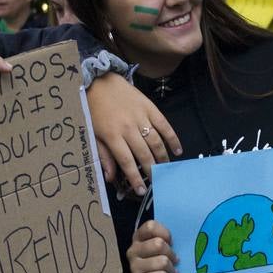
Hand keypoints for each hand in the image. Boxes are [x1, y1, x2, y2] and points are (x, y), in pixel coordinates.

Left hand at [86, 73, 181, 195]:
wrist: (100, 82)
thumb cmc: (95, 111)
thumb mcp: (94, 135)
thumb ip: (104, 156)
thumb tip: (110, 178)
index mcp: (112, 135)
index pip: (126, 161)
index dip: (135, 177)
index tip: (142, 190)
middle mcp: (128, 127)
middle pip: (144, 153)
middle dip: (152, 170)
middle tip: (157, 181)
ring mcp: (141, 117)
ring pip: (156, 141)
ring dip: (163, 157)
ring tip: (166, 168)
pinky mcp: (150, 108)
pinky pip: (164, 125)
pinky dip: (173, 138)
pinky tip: (178, 150)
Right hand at [129, 220, 177, 272]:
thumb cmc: (166, 264)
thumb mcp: (167, 247)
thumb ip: (170, 238)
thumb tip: (187, 231)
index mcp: (139, 238)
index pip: (150, 226)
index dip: (165, 233)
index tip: (172, 243)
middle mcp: (133, 250)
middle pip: (158, 244)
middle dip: (172, 254)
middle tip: (175, 261)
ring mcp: (134, 267)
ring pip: (162, 261)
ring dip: (172, 269)